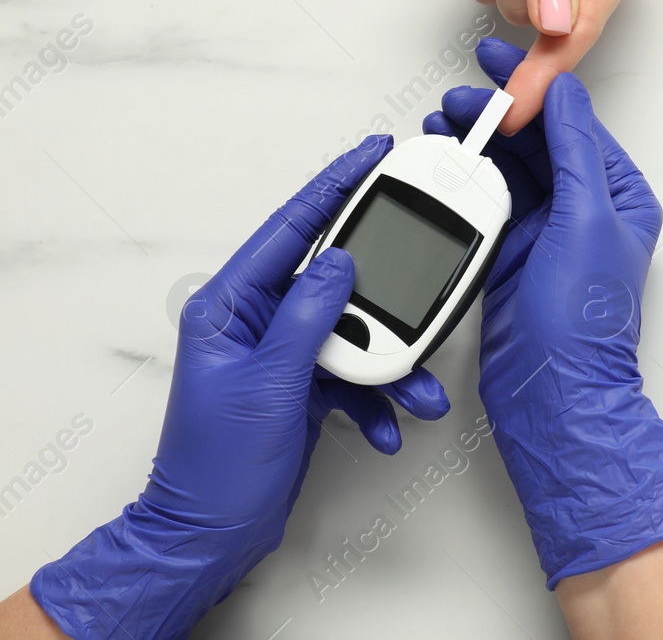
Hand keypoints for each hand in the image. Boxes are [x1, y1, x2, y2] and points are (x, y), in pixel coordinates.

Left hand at [31, 137, 450, 639]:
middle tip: (424, 267)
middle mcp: (256, 322)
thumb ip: (309, 315)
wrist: (210, 536)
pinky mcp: (302, 387)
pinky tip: (384, 427)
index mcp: (231, 305)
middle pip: (336, 280)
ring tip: (418, 392)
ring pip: (355, 333)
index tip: (372, 154)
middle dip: (386, 298)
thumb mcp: (268, 382)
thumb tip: (342, 263)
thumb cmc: (215, 466)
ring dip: (390, 366)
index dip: (334, 186)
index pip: (290, 228)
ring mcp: (281, 355)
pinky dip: (374, 402)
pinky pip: (353, 375)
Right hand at [423, 38, 662, 587]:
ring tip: (442, 125)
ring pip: (509, 169)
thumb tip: (565, 93)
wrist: (553, 395)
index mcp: (619, 195)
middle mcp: (587, 209)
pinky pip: (487, 202)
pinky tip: (443, 167)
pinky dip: (464, 181)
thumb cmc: (582, 322)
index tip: (497, 60)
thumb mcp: (586, 220)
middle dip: (496, 113)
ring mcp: (548, 233)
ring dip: (477, 145)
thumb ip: (575, 151)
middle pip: (537, 141)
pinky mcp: (514, 256)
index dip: (533, 88)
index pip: (573, 122)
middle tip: (457, 97)